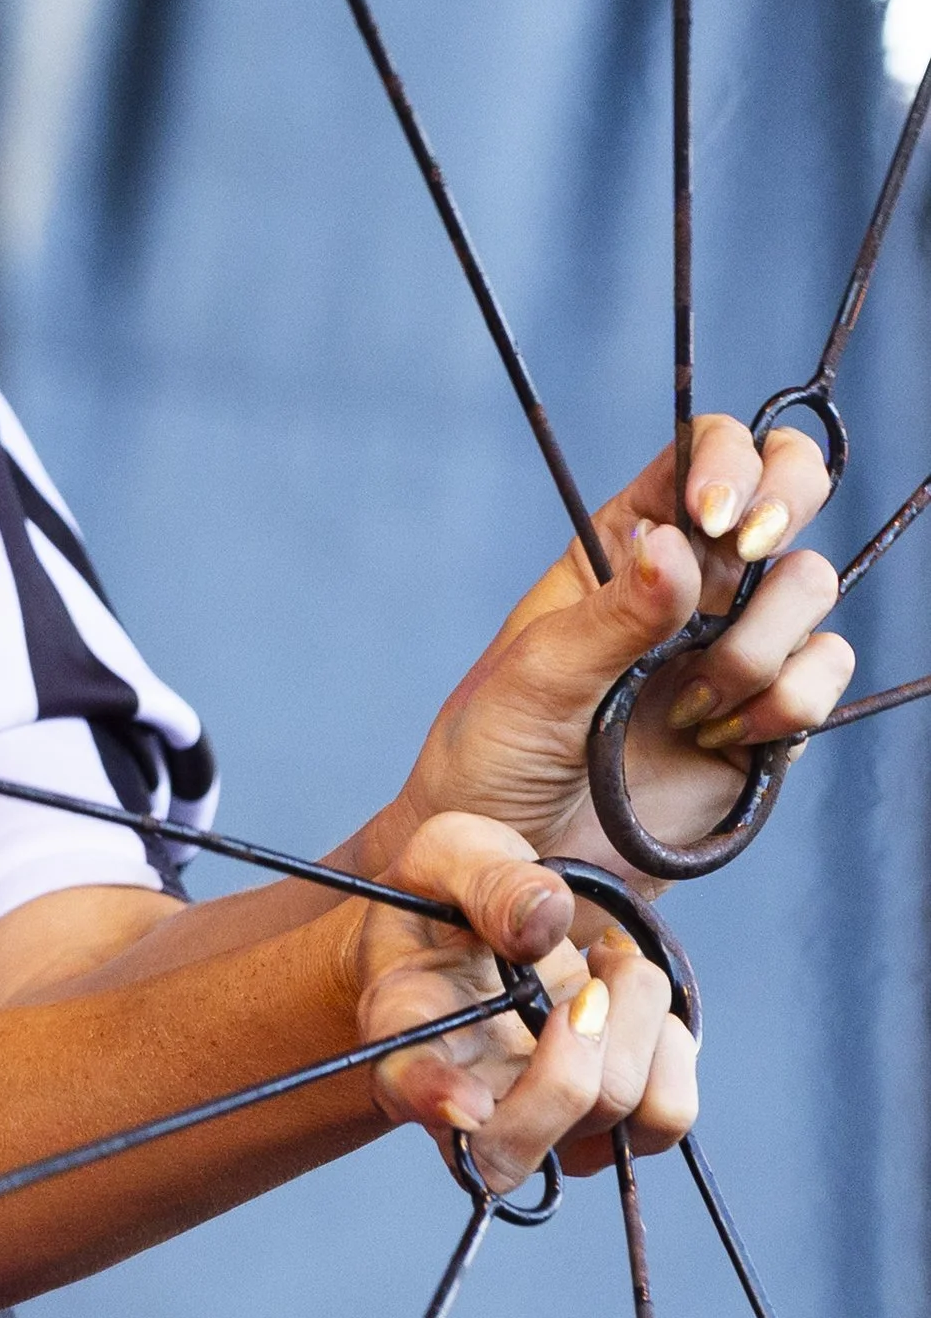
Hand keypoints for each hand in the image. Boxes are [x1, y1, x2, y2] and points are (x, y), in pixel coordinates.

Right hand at [352, 814, 698, 1189]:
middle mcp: (465, 1095)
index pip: (401, 1082)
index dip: (432, 1100)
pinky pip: (664, 1114)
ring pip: (608, 1122)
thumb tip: (545, 922)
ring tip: (610, 963)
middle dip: (574, 1072)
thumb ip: (490, 881)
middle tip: (591, 985)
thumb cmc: (451, 893)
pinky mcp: (605, 1122)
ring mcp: (539, 1122)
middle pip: (510, 1150)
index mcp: (405, 1024)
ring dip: (638, 1032)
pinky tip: (630, 995)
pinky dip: (670, 1048)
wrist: (486, 926)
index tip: (470, 1101)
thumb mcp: (454, 852)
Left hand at [376, 416, 851, 882]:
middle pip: (786, 488)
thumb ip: (611, 616)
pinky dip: (789, 704)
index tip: (714, 517)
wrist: (517, 865)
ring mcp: (733, 644)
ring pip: (810, 587)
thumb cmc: (493, 756)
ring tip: (686, 708)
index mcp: (621, 545)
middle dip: (787, 500)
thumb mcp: (535, 679)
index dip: (727, 459)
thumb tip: (672, 544)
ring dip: (757, 645)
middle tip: (744, 555)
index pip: (698, 452)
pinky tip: (721, 740)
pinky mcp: (768, 715)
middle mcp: (688, 583)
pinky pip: (825, 673)